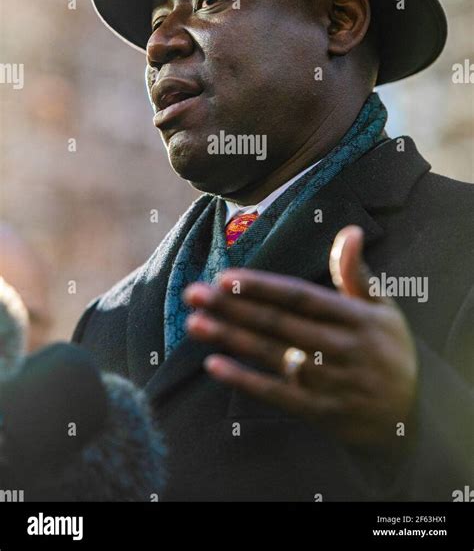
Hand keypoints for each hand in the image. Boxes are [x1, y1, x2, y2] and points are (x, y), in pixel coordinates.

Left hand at [184, 226, 417, 445]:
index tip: (225, 276)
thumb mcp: (383, 309)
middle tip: (193, 294)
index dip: (261, 287)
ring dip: (230, 338)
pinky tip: (214, 364)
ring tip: (194, 322)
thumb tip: (351, 231)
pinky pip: (275, 394)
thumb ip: (357, 273)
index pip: (299, 297)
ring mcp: (327, 382)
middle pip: (276, 323)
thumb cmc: (389, 350)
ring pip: (270, 355)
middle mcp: (339, 348)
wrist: (408, 416)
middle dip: (232, 307)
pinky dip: (244, 380)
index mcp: (354, 318)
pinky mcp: (317, 411)